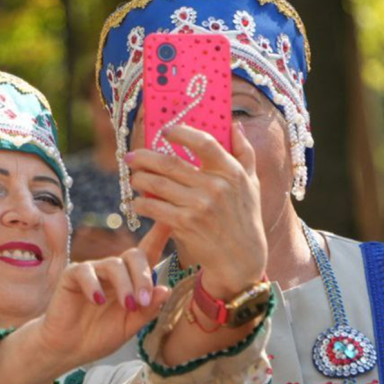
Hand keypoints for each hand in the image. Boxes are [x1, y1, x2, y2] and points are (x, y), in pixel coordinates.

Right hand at [36, 223, 172, 369]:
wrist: (68, 349)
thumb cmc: (99, 335)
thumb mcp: (130, 326)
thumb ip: (147, 310)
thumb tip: (165, 289)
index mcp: (132, 280)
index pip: (149, 252)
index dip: (161, 234)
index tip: (174, 218)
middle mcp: (114, 271)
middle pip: (134, 255)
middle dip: (143, 276)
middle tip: (143, 301)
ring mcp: (93, 271)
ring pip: (114, 264)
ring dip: (124, 285)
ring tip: (128, 306)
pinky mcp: (72, 276)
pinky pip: (86, 272)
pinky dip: (95, 286)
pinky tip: (98, 301)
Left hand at [127, 122, 265, 298]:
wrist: (241, 258)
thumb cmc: (244, 216)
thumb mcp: (252, 183)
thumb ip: (244, 152)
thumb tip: (235, 125)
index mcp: (232, 172)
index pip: (204, 143)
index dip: (181, 133)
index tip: (165, 131)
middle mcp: (216, 187)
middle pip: (170, 163)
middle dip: (144, 158)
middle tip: (131, 156)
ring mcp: (199, 206)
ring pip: (157, 185)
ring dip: (139, 180)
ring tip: (133, 178)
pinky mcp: (185, 224)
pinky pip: (154, 208)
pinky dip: (141, 204)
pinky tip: (137, 202)